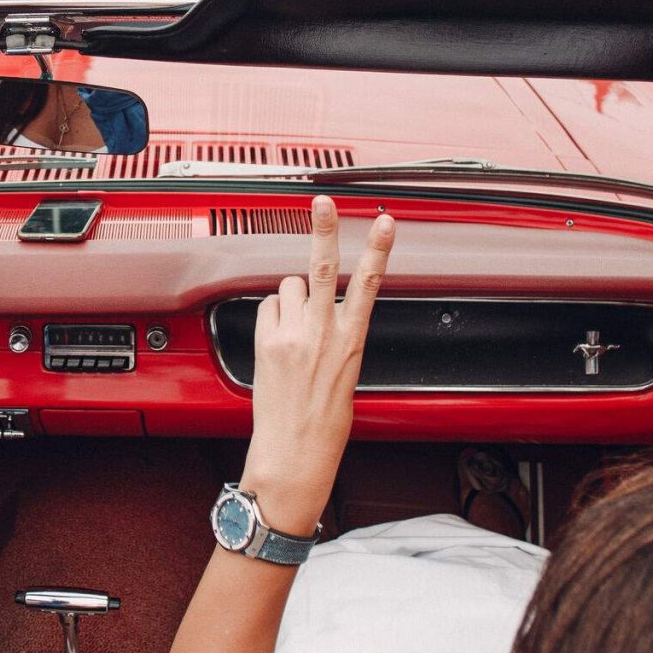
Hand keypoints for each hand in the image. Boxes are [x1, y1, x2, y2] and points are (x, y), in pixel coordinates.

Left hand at [240, 197, 394, 533]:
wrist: (295, 452)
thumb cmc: (325, 422)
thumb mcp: (346, 373)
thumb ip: (337, 334)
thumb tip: (321, 307)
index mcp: (351, 340)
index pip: (368, 283)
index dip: (378, 249)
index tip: (385, 221)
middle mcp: (321, 333)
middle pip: (321, 267)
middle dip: (324, 229)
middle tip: (323, 200)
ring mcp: (291, 336)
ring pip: (288, 287)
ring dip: (291, 298)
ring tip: (295, 329)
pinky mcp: (266, 344)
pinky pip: (267, 308)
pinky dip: (272, 316)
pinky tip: (278, 340)